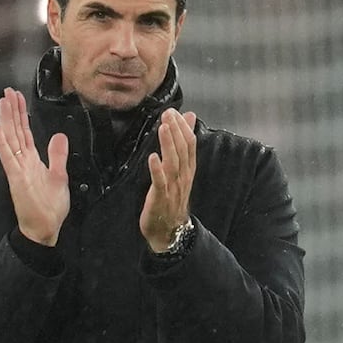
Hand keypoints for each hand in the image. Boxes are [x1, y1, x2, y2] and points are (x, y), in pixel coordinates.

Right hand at [0, 87, 69, 246]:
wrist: (45, 228)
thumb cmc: (51, 206)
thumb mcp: (60, 176)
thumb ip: (57, 156)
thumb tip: (59, 135)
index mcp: (32, 160)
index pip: (24, 132)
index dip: (21, 115)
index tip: (17, 98)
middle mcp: (22, 161)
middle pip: (15, 131)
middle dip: (12, 110)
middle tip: (7, 91)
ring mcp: (17, 168)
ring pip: (10, 139)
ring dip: (6, 119)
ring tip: (3, 101)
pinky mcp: (15, 177)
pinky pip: (7, 156)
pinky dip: (1, 142)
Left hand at [140, 109, 197, 251]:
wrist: (169, 231)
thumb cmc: (171, 199)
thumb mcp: (179, 174)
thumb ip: (183, 149)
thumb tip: (189, 122)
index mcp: (188, 170)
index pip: (189, 144)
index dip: (183, 127)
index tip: (175, 112)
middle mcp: (183, 176)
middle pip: (182, 150)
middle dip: (176, 130)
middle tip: (168, 113)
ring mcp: (173, 187)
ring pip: (173, 162)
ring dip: (168, 144)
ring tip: (163, 127)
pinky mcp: (161, 198)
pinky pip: (160, 182)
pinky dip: (157, 169)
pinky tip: (152, 157)